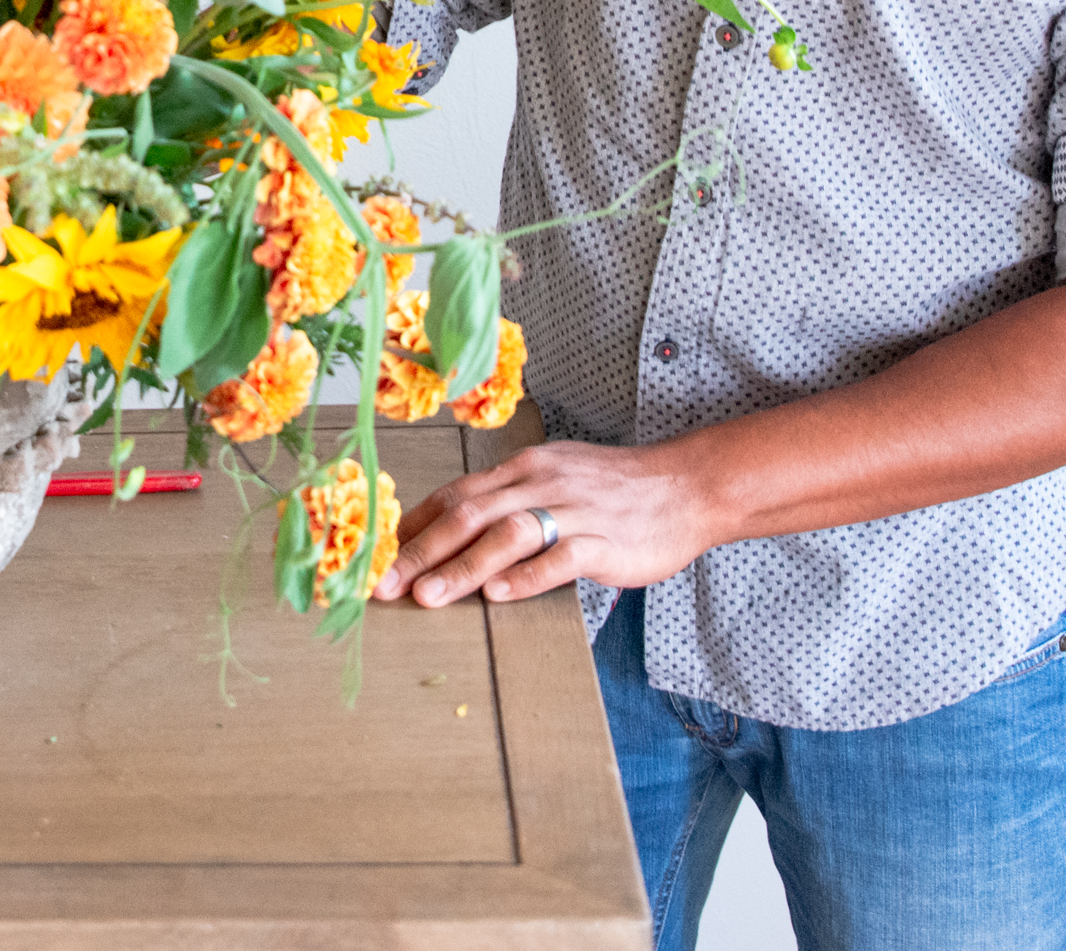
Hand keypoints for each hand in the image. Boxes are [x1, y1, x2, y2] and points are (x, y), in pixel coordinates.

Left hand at [375, 438, 721, 607]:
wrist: (687, 484)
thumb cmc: (616, 488)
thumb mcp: (555, 477)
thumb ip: (509, 499)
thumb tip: (456, 525)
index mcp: (524, 468)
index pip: (456, 494)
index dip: (414, 526)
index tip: (379, 556)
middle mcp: (541, 483)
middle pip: (469, 515)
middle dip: (420, 552)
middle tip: (384, 585)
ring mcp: (574, 511)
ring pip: (506, 535)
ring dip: (461, 568)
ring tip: (427, 597)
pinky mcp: (605, 541)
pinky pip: (561, 558)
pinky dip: (527, 577)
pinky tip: (499, 596)